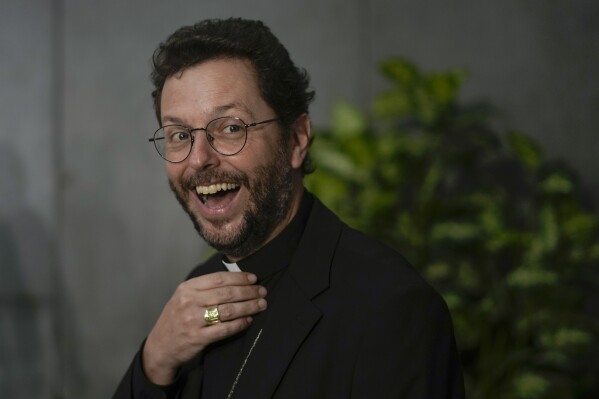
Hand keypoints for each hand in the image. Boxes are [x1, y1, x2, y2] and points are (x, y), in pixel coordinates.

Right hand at [142, 271, 266, 384]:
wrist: (160, 346)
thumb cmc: (177, 318)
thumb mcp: (183, 297)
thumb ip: (204, 288)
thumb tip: (236, 280)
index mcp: (187, 288)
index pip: (218, 278)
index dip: (239, 277)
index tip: (253, 278)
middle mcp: (189, 302)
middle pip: (226, 293)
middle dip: (248, 292)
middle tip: (262, 291)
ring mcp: (193, 320)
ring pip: (228, 310)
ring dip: (249, 307)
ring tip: (261, 305)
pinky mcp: (198, 338)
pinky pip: (225, 329)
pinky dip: (240, 324)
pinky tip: (249, 320)